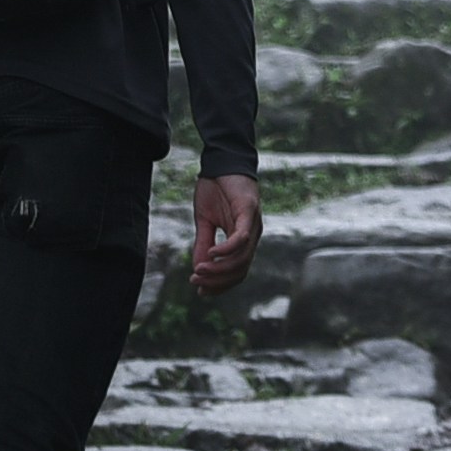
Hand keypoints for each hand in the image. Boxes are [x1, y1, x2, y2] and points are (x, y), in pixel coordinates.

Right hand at [187, 175, 261, 298]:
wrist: (221, 161)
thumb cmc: (215, 189)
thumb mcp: (205, 221)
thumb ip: (204, 243)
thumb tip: (198, 268)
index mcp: (243, 239)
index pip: (237, 271)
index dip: (220, 284)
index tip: (201, 290)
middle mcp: (252, 236)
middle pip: (240, 270)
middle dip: (218, 281)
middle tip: (196, 282)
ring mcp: (253, 224)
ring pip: (241, 258)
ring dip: (220, 269)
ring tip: (199, 270)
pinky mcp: (249, 211)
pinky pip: (241, 238)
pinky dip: (226, 250)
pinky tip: (211, 254)